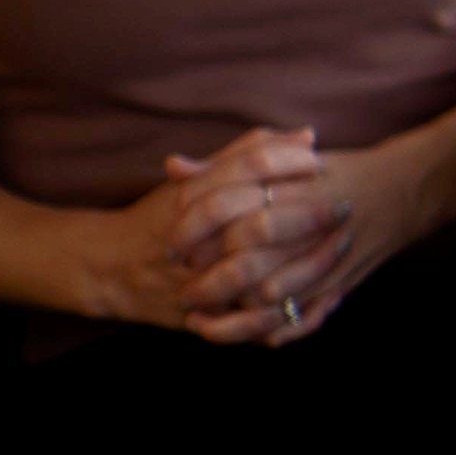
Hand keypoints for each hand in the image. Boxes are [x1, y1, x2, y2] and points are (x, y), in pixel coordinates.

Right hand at [87, 129, 348, 340]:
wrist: (109, 270)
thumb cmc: (161, 217)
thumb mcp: (197, 181)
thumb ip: (247, 154)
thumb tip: (308, 135)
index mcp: (191, 200)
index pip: (246, 170)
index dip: (288, 162)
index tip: (322, 161)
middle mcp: (195, 240)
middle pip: (259, 221)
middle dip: (307, 214)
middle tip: (346, 203)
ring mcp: (199, 280)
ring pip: (260, 275)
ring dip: (307, 263)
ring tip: (343, 246)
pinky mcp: (205, 314)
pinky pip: (252, 319)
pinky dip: (288, 310)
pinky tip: (323, 298)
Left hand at [181, 139, 425, 343]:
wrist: (407, 187)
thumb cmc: (337, 171)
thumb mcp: (284, 157)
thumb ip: (228, 162)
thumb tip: (172, 168)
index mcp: (290, 183)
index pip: (223, 208)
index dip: (189, 230)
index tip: (167, 243)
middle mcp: (308, 220)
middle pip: (242, 259)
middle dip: (204, 280)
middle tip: (180, 287)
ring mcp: (327, 256)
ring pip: (266, 297)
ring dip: (227, 314)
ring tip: (197, 318)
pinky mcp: (342, 283)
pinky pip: (298, 317)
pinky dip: (265, 330)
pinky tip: (239, 333)